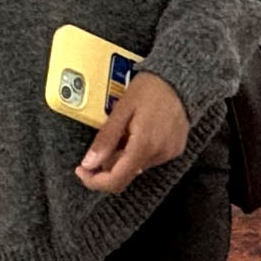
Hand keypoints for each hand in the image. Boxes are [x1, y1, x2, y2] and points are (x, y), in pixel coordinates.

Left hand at [76, 71, 191, 193]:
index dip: (94, 181)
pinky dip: (138, 151)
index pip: (116, 180)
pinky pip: (150, 159)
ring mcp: (169, 153)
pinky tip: (138, 132)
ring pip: (136, 167)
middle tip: (103, 142)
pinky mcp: (175, 149)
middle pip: (125, 174)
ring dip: (124, 156)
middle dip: (108, 164)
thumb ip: (105, 139)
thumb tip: (89, 163)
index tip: (82, 170)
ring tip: (125, 131)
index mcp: (143, 146)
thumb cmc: (150, 89)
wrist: (178, 79)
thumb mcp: (121, 110)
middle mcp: (159, 154)